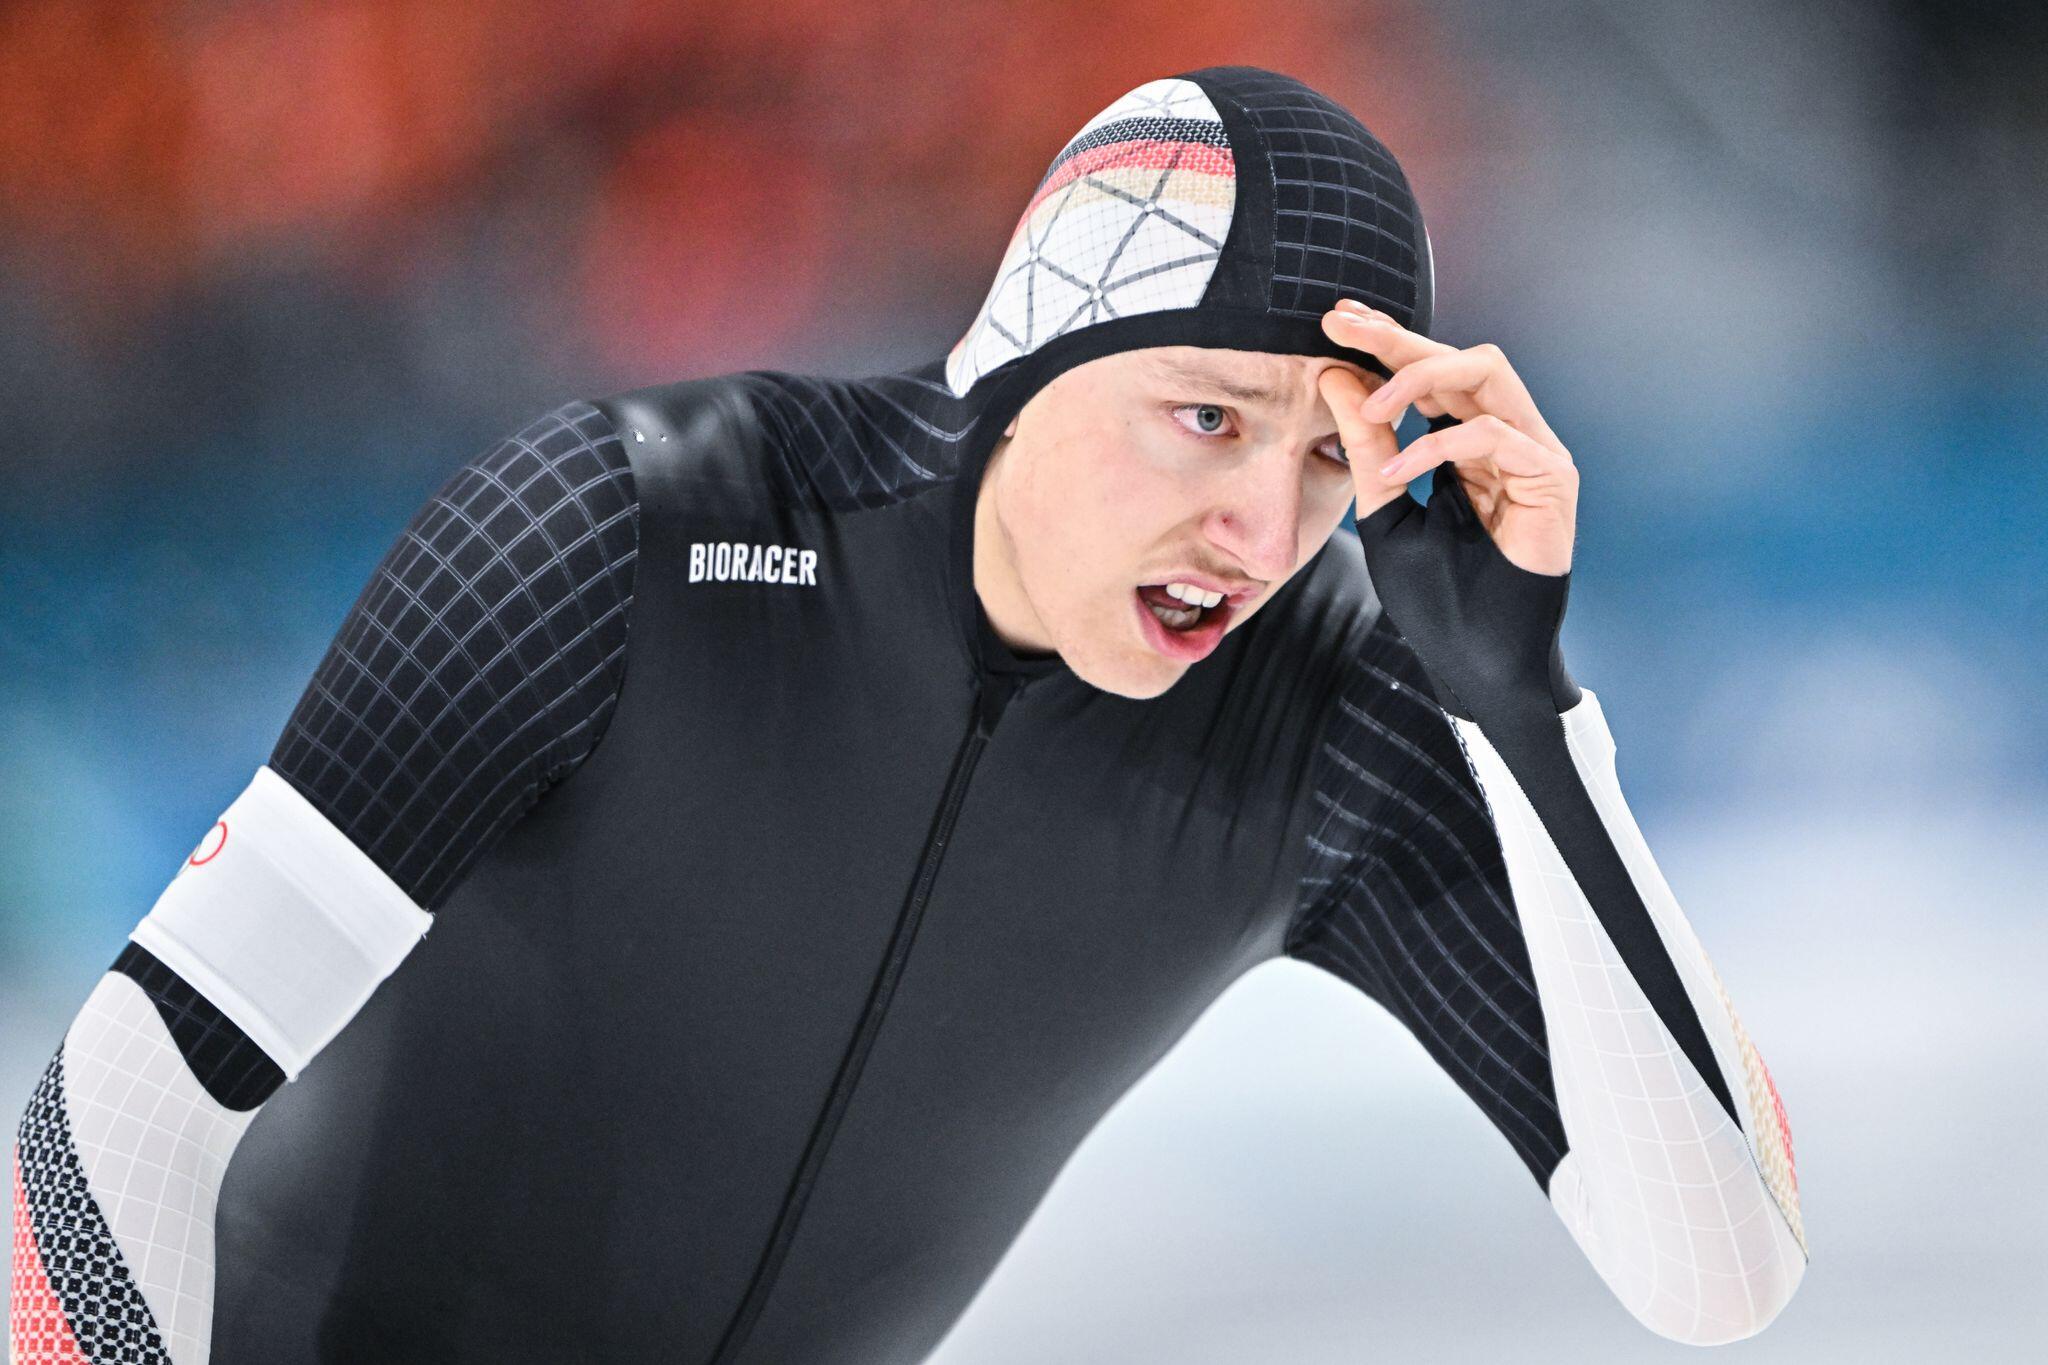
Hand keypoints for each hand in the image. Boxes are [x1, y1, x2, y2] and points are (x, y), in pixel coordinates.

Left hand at [1315, 299, 1577, 575]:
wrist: (1474, 661)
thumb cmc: (1436, 599)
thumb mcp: (1384, 508)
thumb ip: (1366, 446)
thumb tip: (1336, 376)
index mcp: (1466, 445)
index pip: (1431, 377)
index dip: (1388, 344)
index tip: (1337, 320)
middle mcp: (1506, 439)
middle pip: (1460, 358)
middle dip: (1399, 339)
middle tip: (1344, 326)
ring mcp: (1534, 454)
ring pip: (1486, 373)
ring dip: (1420, 379)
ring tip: (1372, 410)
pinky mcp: (1552, 478)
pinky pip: (1494, 433)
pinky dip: (1437, 447)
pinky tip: (1397, 474)